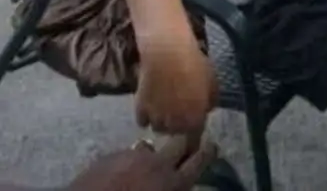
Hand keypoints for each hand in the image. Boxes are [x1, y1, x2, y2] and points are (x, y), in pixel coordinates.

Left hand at [64, 136, 217, 190]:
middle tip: (187, 146)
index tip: (213, 144)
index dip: (208, 152)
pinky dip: (129, 162)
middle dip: (184, 143)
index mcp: (173, 183)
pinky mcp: (111, 155)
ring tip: (146, 166)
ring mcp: (133, 156)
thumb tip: (183, 187)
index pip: (199, 161)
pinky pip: (127, 154)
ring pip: (150, 146)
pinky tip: (121, 174)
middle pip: (179, 142)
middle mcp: (158, 163)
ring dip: (152, 155)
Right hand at [136, 31, 217, 135]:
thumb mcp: (212, 82)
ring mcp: (156, 119)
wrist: (167, 54)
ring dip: (162, 122)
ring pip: (159, 129)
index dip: (193, 135)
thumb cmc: (194, 64)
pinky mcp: (140, 110)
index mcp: (194, 120)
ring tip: (164, 109)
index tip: (192, 127)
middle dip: (178, 126)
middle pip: (176, 133)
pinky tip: (150, 105)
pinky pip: (143, 121)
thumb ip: (211, 101)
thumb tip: (206, 109)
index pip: (194, 140)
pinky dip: (146, 116)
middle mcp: (175, 125)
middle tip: (179, 111)